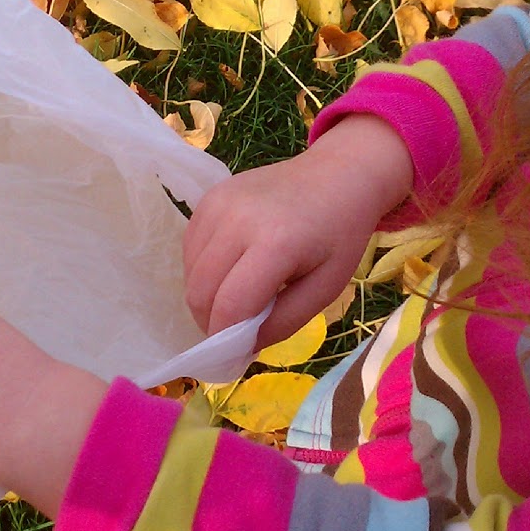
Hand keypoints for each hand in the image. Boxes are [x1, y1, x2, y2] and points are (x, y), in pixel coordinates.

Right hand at [182, 115, 413, 345]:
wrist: (338, 175)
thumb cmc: (340, 235)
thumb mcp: (326, 288)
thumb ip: (284, 322)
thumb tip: (242, 347)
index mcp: (277, 242)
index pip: (231, 305)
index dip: (226, 339)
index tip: (234, 355)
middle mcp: (239, 219)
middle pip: (201, 291)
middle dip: (211, 322)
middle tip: (234, 332)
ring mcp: (219, 203)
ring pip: (190, 272)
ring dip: (206, 296)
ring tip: (237, 298)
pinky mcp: (209, 196)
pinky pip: (190, 248)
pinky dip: (202, 270)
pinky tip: (230, 269)